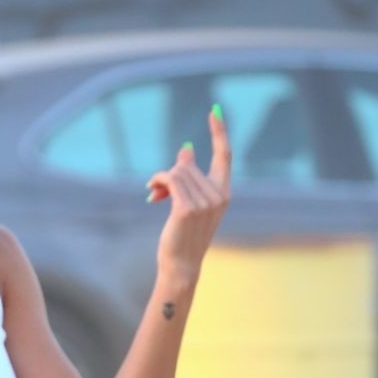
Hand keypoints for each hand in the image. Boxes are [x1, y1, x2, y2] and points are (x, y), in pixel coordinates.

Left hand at [146, 106, 231, 286]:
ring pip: (177, 172)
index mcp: (223, 192)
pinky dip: (158, 181)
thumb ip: (189, 177)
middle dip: (170, 174)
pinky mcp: (187, 208)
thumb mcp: (189, 203)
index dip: (219, 132)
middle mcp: (218, 195)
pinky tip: (152, 191)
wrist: (181, 265)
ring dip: (162, 181)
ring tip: (156, 196)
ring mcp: (205, 202)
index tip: (214, 111)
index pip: (225, 155)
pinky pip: (170, 179)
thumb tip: (186, 149)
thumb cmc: (184, 235)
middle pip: (189, 165)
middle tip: (157, 191)